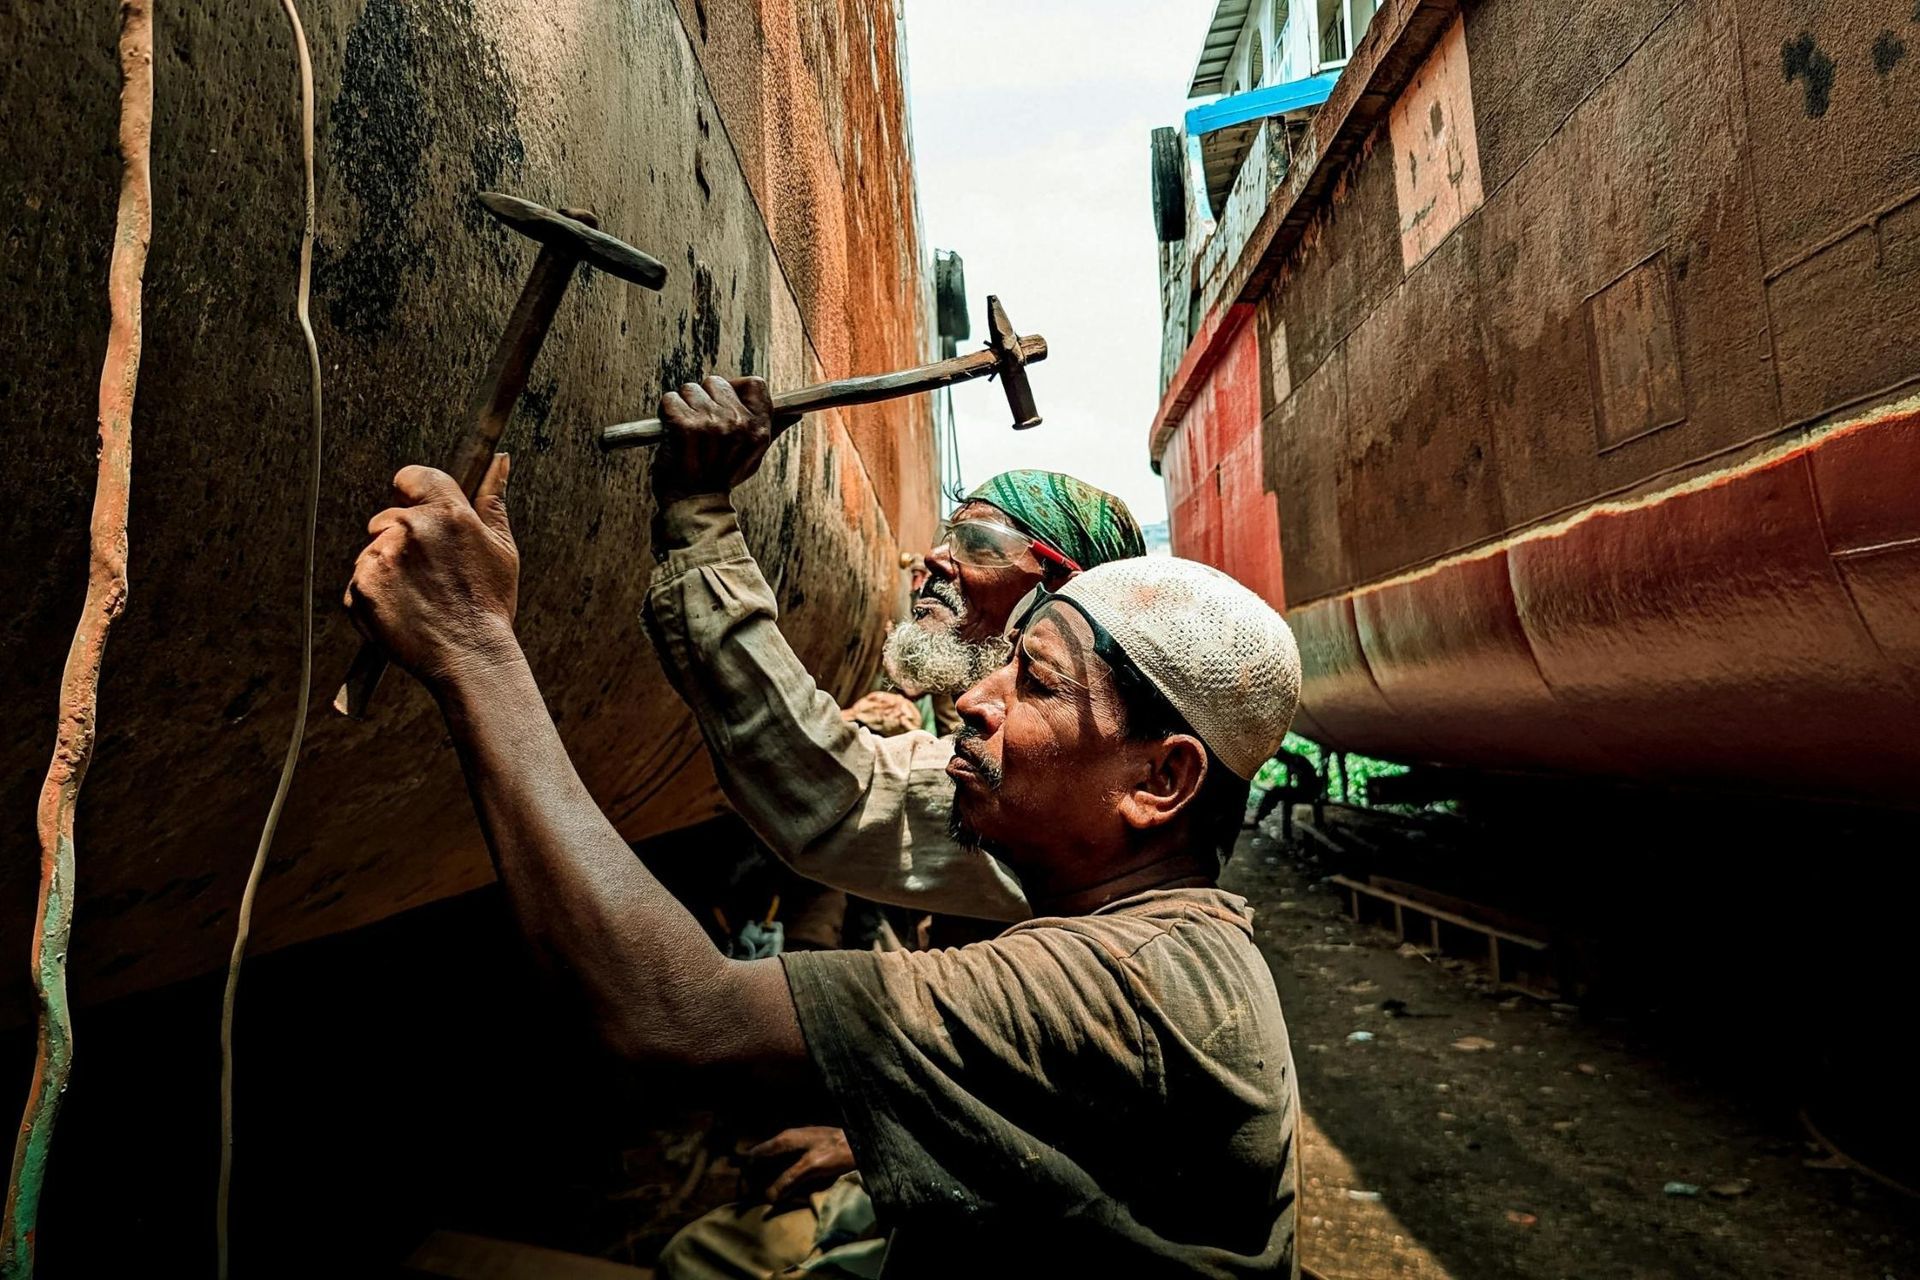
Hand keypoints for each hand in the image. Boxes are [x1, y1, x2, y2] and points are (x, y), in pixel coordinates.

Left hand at [345, 456, 519, 689]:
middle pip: (390, 517)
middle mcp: (410, 529)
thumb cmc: (489, 605)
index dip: (414, 493)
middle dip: (403, 539)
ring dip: (389, 568)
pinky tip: (402, 609)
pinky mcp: (360, 586)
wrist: (470, 658)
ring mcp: (381, 558)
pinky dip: (375, 594)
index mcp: (447, 513)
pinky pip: (360, 580)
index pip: (412, 477)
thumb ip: (493, 499)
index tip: (419, 510)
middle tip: (430, 573)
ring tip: (419, 596)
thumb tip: (498, 461)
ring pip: (375, 551)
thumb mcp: (502, 548)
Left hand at [651, 376, 796, 502]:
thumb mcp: (753, 455)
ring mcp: (711, 424)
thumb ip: (771, 429)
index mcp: (758, 428)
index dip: (735, 387)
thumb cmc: (722, 477)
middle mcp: (738, 423)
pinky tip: (672, 433)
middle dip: (704, 399)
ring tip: (687, 433)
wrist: (694, 503)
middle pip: (716, 383)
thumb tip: (795, 414)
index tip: (724, 401)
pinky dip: (666, 414)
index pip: (754, 384)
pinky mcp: (684, 426)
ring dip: (683, 406)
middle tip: (701, 426)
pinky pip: (670, 400)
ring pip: (690, 389)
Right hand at [745, 1125, 855, 1203]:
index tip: (743, 1186)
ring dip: (769, 1174)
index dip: (748, 1169)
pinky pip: (787, 1162)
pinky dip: (781, 1172)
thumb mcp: (811, 1166)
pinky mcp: (808, 1150)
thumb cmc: (836, 1151)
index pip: (758, 1153)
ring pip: (776, 1159)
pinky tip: (784, 1184)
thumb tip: (769, 1197)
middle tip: (752, 1191)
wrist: (862, 1143)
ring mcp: (798, 1142)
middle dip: (757, 1172)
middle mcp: (789, 1138)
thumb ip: (789, 1179)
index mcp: (786, 1139)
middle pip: (765, 1156)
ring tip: (765, 1191)